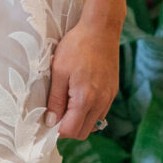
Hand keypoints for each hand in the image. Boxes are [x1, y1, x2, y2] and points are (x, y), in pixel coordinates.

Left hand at [48, 10, 120, 142]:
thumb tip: (50, 122)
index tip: (49, 119)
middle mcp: (100, 102)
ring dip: (80, 121)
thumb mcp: (58, 71)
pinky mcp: (113, 91)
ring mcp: (109, 98)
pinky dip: (90, 112)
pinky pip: (101, 113)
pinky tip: (81, 97)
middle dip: (68, 128)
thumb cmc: (77, 46)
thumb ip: (55, 99)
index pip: (71, 131)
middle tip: (57, 112)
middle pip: (83, 132)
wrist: (101, 29)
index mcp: (85, 99)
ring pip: (94, 125)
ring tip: (68, 102)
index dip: (57, 130)